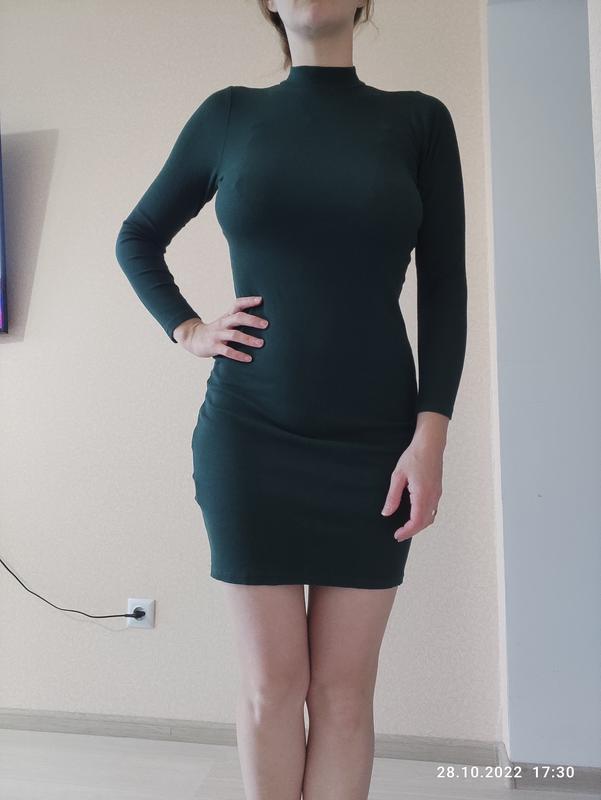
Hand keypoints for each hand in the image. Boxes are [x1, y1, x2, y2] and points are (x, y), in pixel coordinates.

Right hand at [173, 295, 267, 360]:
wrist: (193, 338)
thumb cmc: (216, 331)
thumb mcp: (225, 321)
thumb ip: (239, 318)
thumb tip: (262, 318)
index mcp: (227, 316)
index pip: (237, 304)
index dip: (248, 301)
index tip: (261, 299)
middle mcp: (223, 323)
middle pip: (238, 318)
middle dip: (252, 320)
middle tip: (266, 324)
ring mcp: (218, 335)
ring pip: (234, 335)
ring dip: (248, 339)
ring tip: (261, 343)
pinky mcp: (214, 347)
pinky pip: (227, 351)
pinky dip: (239, 355)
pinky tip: (249, 359)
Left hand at [381, 414, 446, 541]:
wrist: (430, 444)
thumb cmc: (414, 456)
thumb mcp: (398, 476)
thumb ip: (393, 496)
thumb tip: (387, 513)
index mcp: (422, 494)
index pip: (416, 522)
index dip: (407, 531)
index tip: (397, 535)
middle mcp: (432, 497)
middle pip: (425, 523)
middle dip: (412, 531)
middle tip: (399, 534)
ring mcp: (437, 494)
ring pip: (431, 517)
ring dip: (419, 525)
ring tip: (406, 527)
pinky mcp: (438, 490)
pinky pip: (433, 509)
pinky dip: (425, 517)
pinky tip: (415, 515)